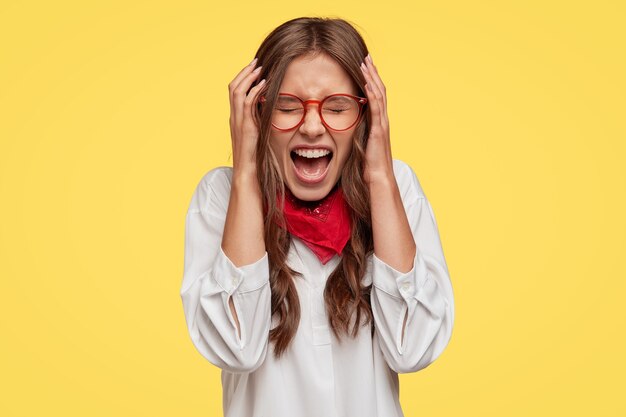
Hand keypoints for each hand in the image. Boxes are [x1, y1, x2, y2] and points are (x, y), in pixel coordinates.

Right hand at [228, 58, 265, 175]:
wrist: (247, 169)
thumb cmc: (254, 154)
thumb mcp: (256, 132)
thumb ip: (258, 119)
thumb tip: (268, 107)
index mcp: (235, 117)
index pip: (234, 91)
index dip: (242, 77)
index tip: (254, 68)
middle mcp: (234, 116)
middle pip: (232, 86)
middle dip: (244, 72)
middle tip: (256, 62)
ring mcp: (237, 120)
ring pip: (237, 91)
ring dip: (248, 77)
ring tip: (259, 68)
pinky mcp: (244, 125)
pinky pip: (247, 103)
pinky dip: (254, 91)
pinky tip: (263, 84)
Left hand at [360, 54, 393, 184]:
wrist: (378, 177)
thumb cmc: (369, 164)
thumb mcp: (361, 142)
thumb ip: (358, 131)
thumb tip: (347, 125)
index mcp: (378, 122)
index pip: (376, 95)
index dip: (371, 80)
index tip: (365, 66)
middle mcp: (382, 119)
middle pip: (379, 90)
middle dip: (372, 73)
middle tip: (367, 57)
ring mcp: (382, 123)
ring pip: (379, 95)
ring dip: (372, 78)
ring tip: (365, 63)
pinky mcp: (378, 130)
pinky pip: (376, 108)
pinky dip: (372, 94)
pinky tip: (367, 83)